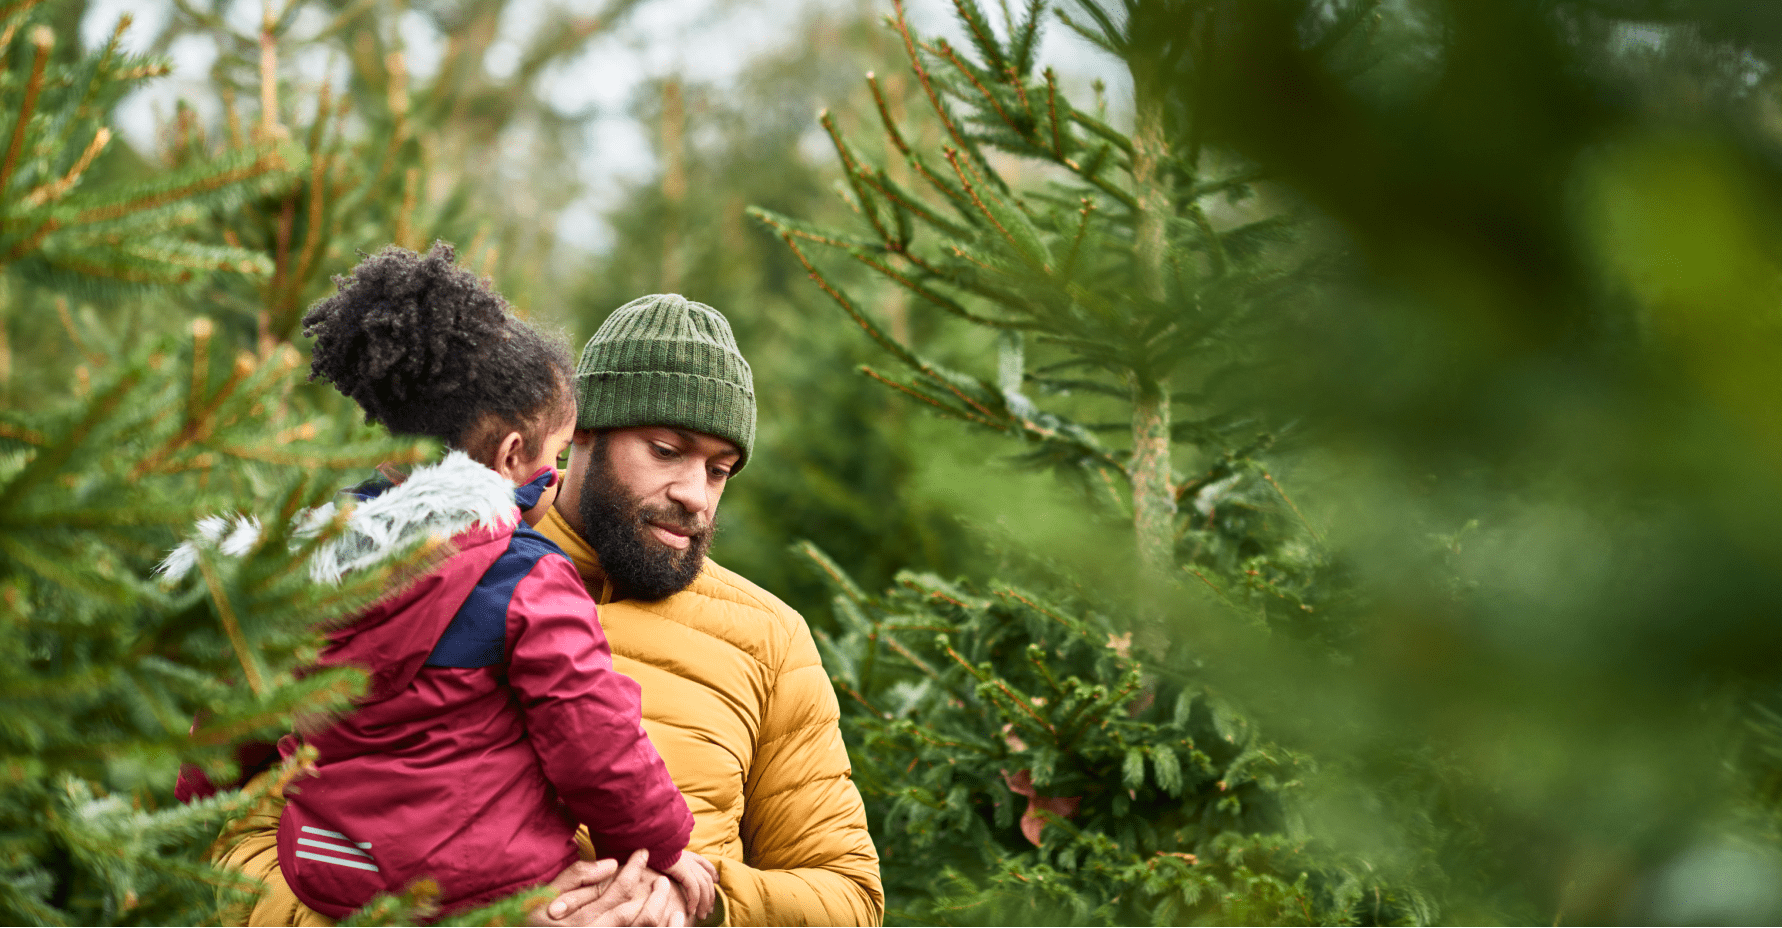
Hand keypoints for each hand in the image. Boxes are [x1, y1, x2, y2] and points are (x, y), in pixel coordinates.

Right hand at [529, 850, 660, 926]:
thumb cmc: (535, 916)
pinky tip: (673, 917)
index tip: (643, 852)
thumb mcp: (547, 894)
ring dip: (662, 912)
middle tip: (661, 876)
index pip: (620, 893)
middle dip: (655, 894)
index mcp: (583, 920)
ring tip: (664, 893)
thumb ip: (577, 877)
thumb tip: (611, 864)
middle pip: (640, 916)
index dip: (635, 870)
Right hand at [662, 852, 715, 923]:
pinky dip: (694, 901)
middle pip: (707, 880)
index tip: (716, 882)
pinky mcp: (684, 870)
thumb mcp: (666, 857)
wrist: (651, 845)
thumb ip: (674, 863)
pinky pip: (693, 889)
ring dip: (703, 903)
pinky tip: (691, 910)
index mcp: (689, 855)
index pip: (706, 864)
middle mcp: (691, 860)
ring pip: (703, 887)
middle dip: (710, 896)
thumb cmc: (655, 854)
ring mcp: (689, 865)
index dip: (713, 873)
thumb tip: (674, 870)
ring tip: (701, 915)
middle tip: (708, 910)